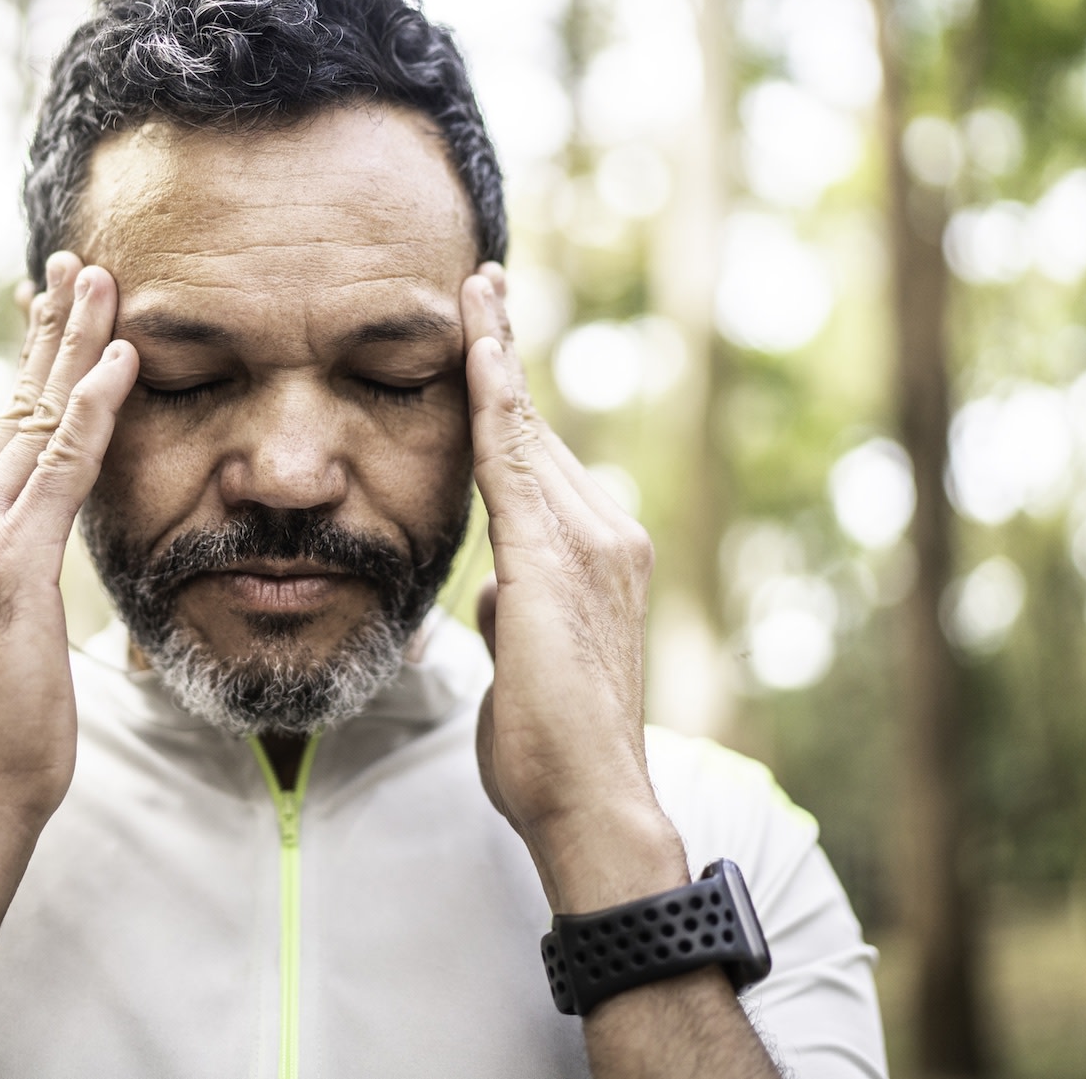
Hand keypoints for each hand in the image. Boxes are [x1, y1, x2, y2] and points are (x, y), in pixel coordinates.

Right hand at [0, 252, 136, 827]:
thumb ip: (10, 564)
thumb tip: (38, 533)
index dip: (28, 365)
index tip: (48, 309)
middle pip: (9, 407)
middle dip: (50, 332)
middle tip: (76, 263)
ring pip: (32, 421)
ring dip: (76, 346)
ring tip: (105, 283)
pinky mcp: (3, 563)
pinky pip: (59, 468)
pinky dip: (93, 410)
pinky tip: (121, 361)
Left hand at [461, 265, 686, 910]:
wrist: (591, 802)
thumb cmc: (552, 751)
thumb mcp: (529, 660)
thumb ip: (523, 607)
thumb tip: (503, 584)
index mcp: (599, 558)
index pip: (542, 462)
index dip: (512, 399)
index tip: (491, 337)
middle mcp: (608, 535)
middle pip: (539, 432)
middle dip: (504, 355)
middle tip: (480, 282)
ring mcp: (593, 541)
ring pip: (528, 430)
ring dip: (497, 356)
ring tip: (477, 287)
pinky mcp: (558, 556)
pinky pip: (514, 456)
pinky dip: (494, 395)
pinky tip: (477, 344)